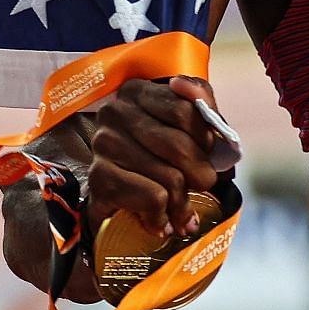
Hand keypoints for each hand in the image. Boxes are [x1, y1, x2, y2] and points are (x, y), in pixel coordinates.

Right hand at [86, 75, 222, 242]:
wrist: (117, 200)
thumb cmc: (156, 158)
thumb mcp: (183, 126)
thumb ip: (198, 104)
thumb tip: (188, 89)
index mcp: (138, 92)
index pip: (185, 110)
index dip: (206, 139)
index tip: (208, 154)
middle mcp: (115, 113)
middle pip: (179, 145)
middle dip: (201, 174)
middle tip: (202, 187)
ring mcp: (105, 145)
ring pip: (170, 177)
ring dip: (183, 203)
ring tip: (182, 212)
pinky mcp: (99, 178)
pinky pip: (153, 198)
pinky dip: (163, 216)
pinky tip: (160, 219)